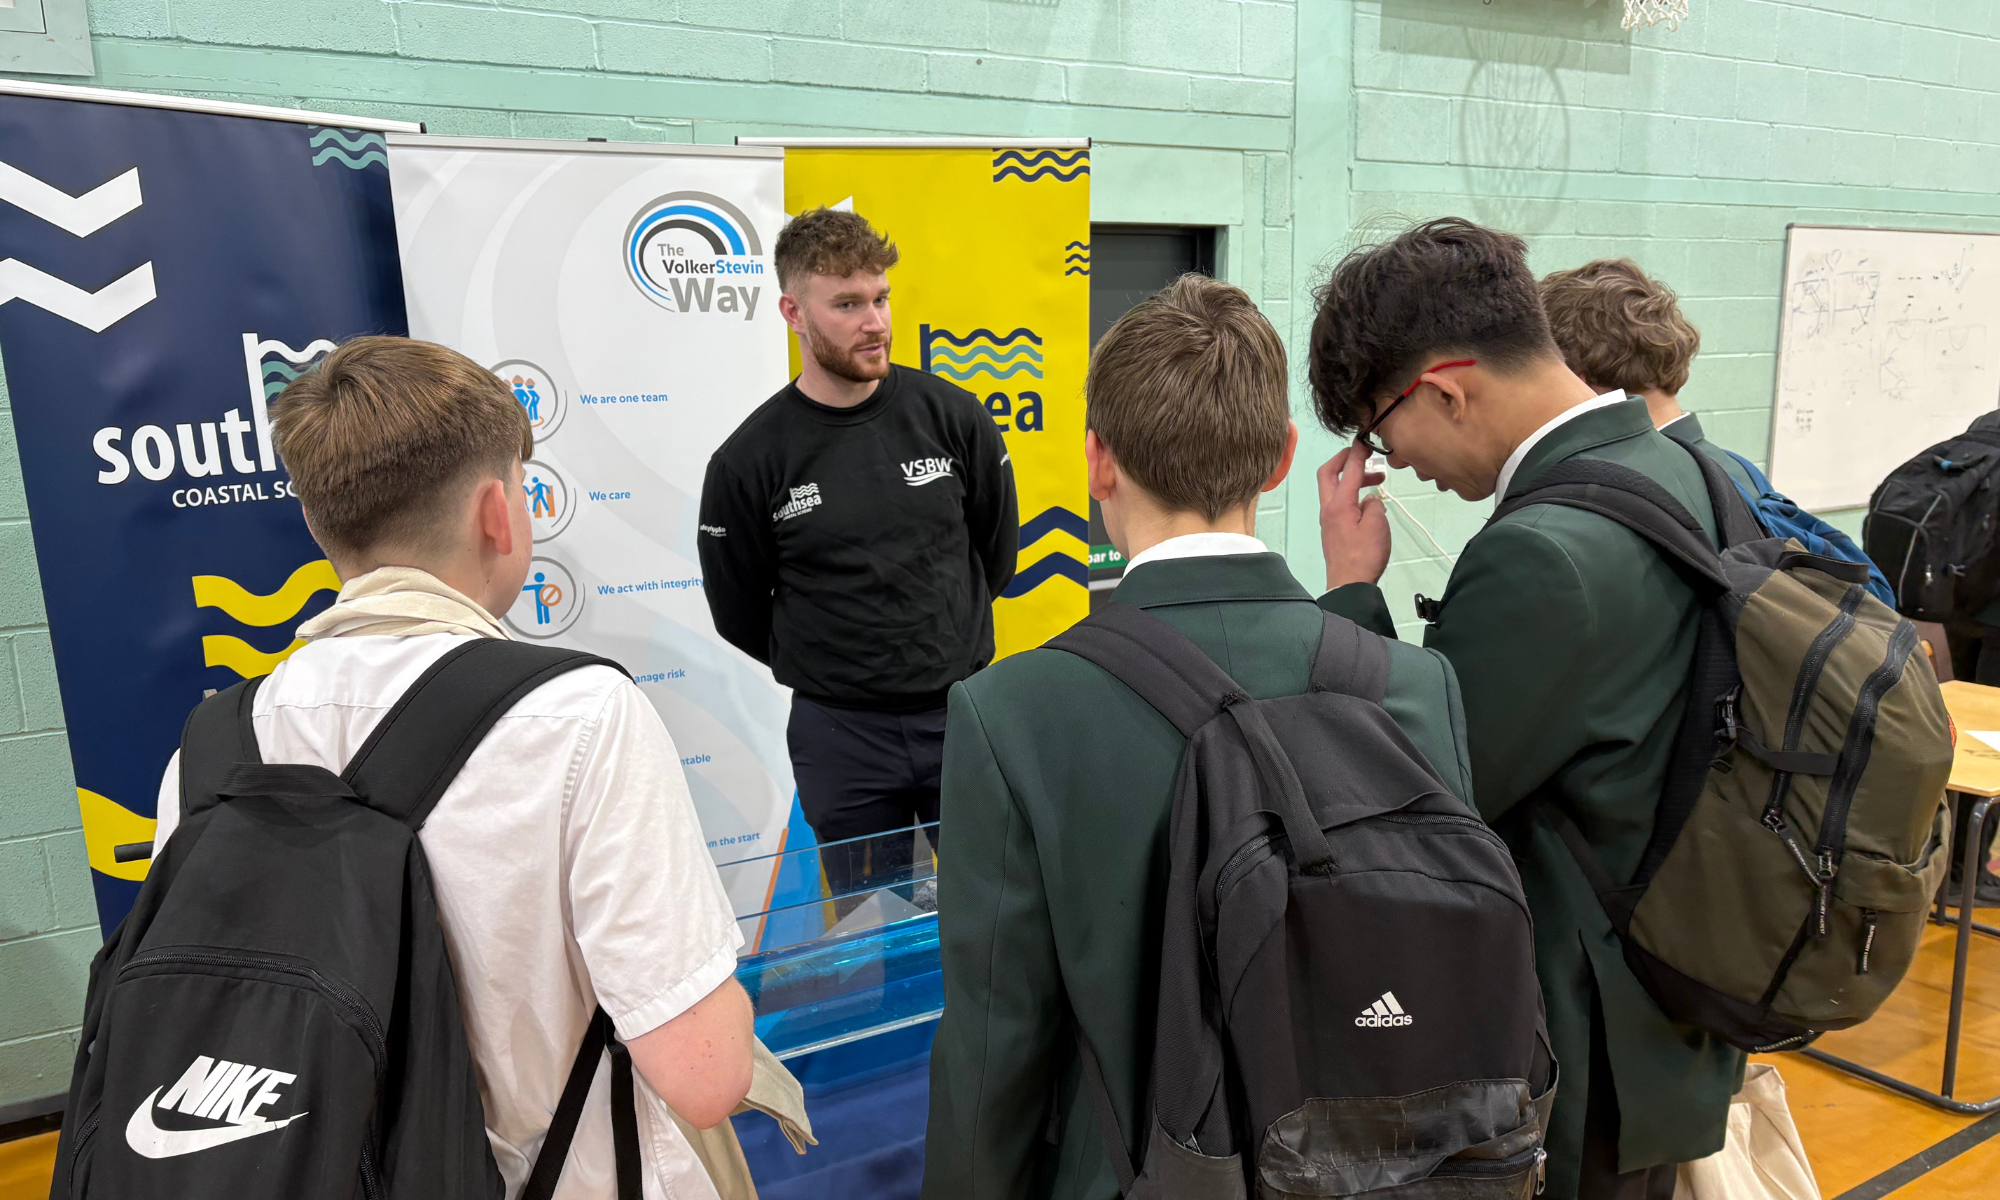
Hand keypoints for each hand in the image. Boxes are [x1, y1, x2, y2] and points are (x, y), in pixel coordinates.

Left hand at [1317, 443, 1389, 590]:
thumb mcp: (1377, 525)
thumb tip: (1369, 499)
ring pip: (1334, 489)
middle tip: (1362, 455)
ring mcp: (1328, 519)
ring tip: (1377, 480)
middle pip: (1328, 473)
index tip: (1365, 440)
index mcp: (1339, 504)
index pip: (1348, 470)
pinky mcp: (1332, 530)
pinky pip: (1338, 503)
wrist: (1349, 585)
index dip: (1357, 452)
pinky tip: (1369, 502)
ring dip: (1351, 479)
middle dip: (1343, 459)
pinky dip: (1351, 494)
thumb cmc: (1365, 555)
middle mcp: (1328, 508)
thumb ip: (1374, 504)